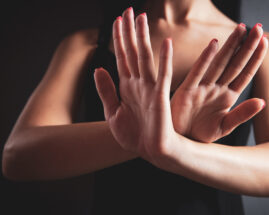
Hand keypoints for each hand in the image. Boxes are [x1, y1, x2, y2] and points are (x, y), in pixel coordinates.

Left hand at [93, 8, 175, 164]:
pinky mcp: (160, 97)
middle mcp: (138, 83)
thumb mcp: (112, 113)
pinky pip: (163, 76)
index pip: (121, 57)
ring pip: (145, 58)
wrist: (150, 152)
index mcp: (127, 86)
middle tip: (129, 10)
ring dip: (143, 38)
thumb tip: (97, 68)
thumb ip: (106, 90)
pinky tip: (166, 44)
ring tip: (141, 19)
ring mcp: (150, 89)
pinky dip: (165, 60)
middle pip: (132, 52)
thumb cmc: (134, 135)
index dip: (118, 39)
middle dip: (129, 31)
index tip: (116, 21)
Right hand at [171, 23, 267, 142]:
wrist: (181, 142)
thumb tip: (262, 102)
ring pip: (219, 63)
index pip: (245, 74)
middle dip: (246, 45)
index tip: (265, 42)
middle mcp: (217, 88)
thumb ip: (242, 114)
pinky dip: (205, 59)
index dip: (255, 58)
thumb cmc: (201, 134)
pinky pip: (197, 72)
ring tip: (241, 29)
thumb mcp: (225, 126)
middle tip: (257, 27)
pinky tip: (214, 44)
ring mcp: (202, 88)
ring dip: (230, 46)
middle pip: (234, 63)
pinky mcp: (186, 90)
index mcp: (228, 96)